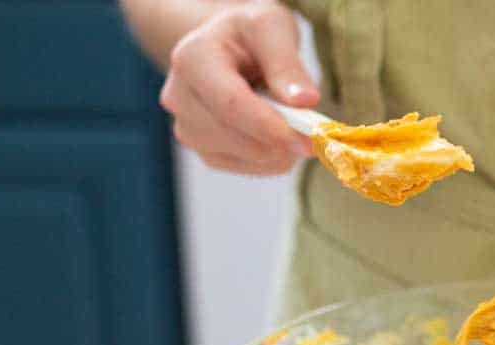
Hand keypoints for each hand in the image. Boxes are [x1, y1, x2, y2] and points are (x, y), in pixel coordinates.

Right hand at [159, 2, 319, 174]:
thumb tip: (304, 101)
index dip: (270, 126)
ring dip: (277, 151)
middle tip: (315, 136)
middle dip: (279, 141)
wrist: (231, 47)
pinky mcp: (203, 150)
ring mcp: (187, 127)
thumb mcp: (271, 28)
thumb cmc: (250, 35)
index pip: (231, 104)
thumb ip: (287, 64)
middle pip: (233, 136)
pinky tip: (280, 138)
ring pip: (240, 157)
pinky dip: (271, 160)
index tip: (307, 140)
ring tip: (294, 125)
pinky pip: (244, 167)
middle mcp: (179, 96)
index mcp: (192, 59)